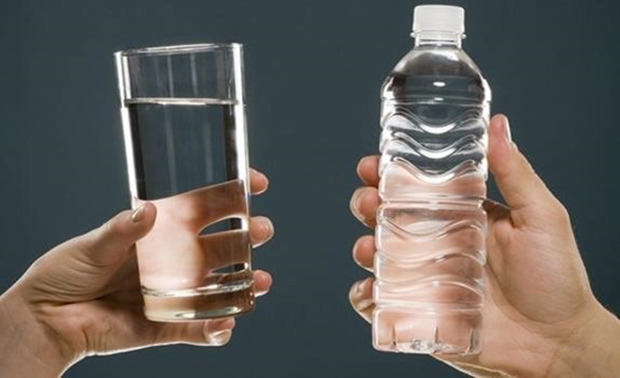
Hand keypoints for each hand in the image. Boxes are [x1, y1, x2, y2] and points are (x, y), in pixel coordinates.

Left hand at [0, 169, 273, 376]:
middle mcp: (171, 260)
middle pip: (219, 246)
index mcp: (158, 233)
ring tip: (262, 282)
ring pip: (217, 286)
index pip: (201, 209)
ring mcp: (171, 293)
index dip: (231, 196)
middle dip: (246, 237)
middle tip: (263, 231)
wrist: (45, 318)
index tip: (257, 184)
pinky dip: (214, 330)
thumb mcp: (92, 245)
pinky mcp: (163, 324)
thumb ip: (122, 230)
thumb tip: (148, 211)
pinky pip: (195, 328)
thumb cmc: (64, 272)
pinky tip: (228, 325)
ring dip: (244, 284)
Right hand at [349, 115, 619, 376]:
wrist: (557, 345)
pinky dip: (365, 295)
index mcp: (459, 215)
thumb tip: (498, 125)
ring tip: (372, 247)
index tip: (374, 163)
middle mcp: (436, 242)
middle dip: (367, 203)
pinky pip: (378, 302)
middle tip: (371, 201)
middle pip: (386, 216)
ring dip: (363, 246)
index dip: (388, 172)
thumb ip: (516, 172)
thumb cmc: (555, 279)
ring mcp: (424, 277)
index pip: (415, 187)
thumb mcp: (541, 217)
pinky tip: (374, 288)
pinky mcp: (417, 311)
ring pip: (375, 255)